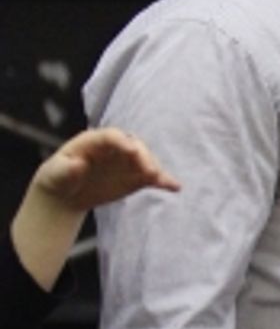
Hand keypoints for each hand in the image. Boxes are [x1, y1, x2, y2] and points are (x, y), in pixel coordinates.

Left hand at [32, 127, 179, 211]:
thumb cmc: (58, 179)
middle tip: (150, 171)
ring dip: (155, 168)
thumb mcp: (55, 174)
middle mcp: (114, 147)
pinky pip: (151, 177)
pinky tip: (175, 187)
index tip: (132, 151)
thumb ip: (66, 169)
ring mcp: (127, 161)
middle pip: (134, 146)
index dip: (122, 142)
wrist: (67, 192)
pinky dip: (163, 180)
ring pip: (145, 160)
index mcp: (93, 140)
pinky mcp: (135, 176)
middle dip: (143, 156)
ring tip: (161, 180)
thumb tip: (78, 163)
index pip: (112, 136)